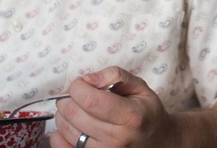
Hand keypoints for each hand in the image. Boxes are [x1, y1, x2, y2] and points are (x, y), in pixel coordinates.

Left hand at [49, 66, 177, 147]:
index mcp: (131, 116)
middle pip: (74, 114)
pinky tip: (70, 124)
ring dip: (64, 114)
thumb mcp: (139, 86)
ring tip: (76, 108)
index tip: (81, 82)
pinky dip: (59, 134)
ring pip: (66, 130)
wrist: (156, 140)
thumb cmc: (146, 111)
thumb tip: (87, 79)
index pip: (91, 100)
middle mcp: (117, 139)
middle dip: (67, 98)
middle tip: (76, 94)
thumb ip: (114, 75)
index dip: (77, 87)